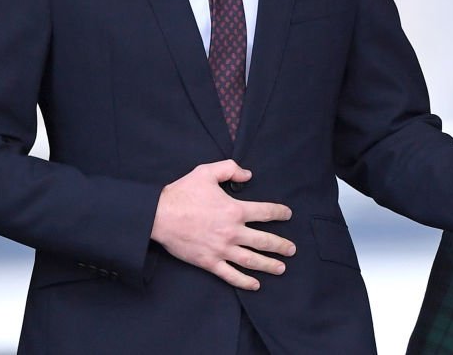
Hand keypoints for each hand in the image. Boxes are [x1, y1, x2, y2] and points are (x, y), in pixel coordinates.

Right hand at [151, 160, 295, 289]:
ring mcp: (222, 249)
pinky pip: (230, 274)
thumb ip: (231, 168)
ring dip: (269, 265)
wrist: (159, 216)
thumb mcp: (207, 172)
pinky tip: (255, 285)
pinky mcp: (209, 262)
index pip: (266, 212)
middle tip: (292, 250)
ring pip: (251, 260)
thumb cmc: (183, 193)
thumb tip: (248, 175)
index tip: (287, 215)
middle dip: (281, 246)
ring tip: (282, 268)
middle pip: (264, 241)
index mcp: (235, 210)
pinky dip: (244, 281)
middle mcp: (232, 231)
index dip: (280, 213)